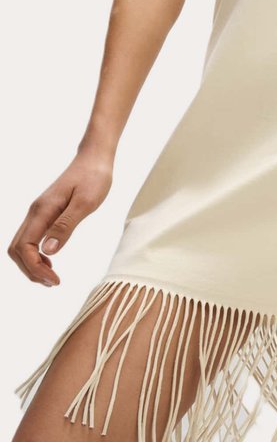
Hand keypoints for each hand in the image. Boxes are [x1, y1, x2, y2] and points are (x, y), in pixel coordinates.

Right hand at [7, 152, 112, 286]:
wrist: (94, 159)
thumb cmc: (94, 178)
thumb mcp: (85, 203)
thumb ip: (66, 226)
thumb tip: (48, 251)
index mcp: (43, 211)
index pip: (24, 247)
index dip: (35, 267)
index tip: (55, 279)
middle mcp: (35, 212)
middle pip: (16, 249)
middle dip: (30, 270)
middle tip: (53, 282)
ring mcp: (38, 212)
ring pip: (20, 245)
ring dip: (31, 264)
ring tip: (52, 277)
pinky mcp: (45, 213)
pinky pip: (30, 238)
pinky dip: (35, 255)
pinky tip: (50, 260)